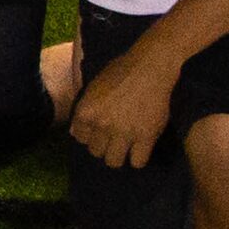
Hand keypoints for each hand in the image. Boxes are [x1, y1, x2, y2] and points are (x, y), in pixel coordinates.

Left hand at [70, 44, 178, 168]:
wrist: (151, 65)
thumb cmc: (122, 69)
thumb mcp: (94, 86)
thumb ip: (85, 108)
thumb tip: (76, 130)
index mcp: (85, 112)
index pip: (79, 138)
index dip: (90, 134)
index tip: (100, 130)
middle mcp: (101, 125)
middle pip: (96, 152)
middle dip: (104, 145)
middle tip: (115, 136)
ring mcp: (124, 133)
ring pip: (113, 161)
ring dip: (119, 154)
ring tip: (126, 145)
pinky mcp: (146, 136)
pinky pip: (138, 162)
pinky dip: (139, 158)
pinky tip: (141, 148)